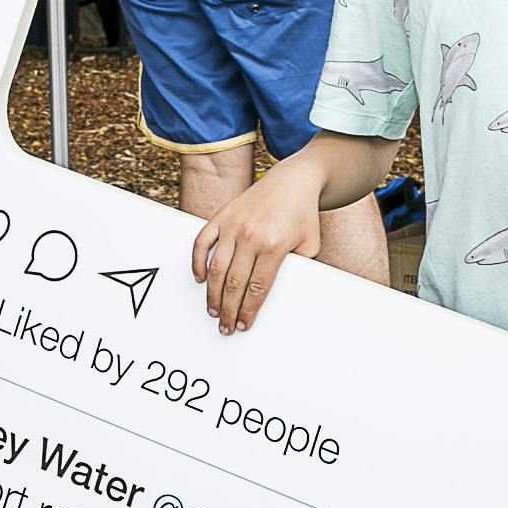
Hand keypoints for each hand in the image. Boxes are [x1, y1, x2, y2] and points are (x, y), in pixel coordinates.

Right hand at [191, 161, 322, 333]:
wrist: (293, 181)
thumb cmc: (302, 215)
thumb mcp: (310, 246)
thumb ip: (299, 271)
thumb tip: (284, 296)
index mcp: (273, 245)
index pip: (257, 288)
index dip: (248, 311)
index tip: (243, 324)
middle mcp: (250, 235)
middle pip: (234, 283)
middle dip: (228, 310)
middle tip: (225, 326)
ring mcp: (233, 225)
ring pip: (216, 268)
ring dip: (212, 294)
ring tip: (213, 310)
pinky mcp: (222, 216)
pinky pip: (202, 242)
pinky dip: (197, 262)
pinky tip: (199, 279)